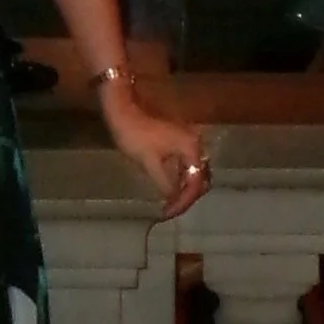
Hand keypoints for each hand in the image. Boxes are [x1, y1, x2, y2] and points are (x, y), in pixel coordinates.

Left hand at [101, 78, 210, 218]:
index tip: (169, 213)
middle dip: (187, 197)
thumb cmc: (135, 135)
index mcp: (191, 148)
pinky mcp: (179, 142)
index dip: (184, 201)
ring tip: (171, 204)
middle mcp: (195, 144)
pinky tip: (170, 190)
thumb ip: (165, 183)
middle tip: (171, 211)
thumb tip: (173, 199)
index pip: (195, 182)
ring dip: (184, 189)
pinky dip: (180, 179)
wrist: (123, 111)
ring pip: (193, 172)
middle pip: (199, 177)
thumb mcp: (149, 163)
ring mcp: (188, 142)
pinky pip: (186, 165)